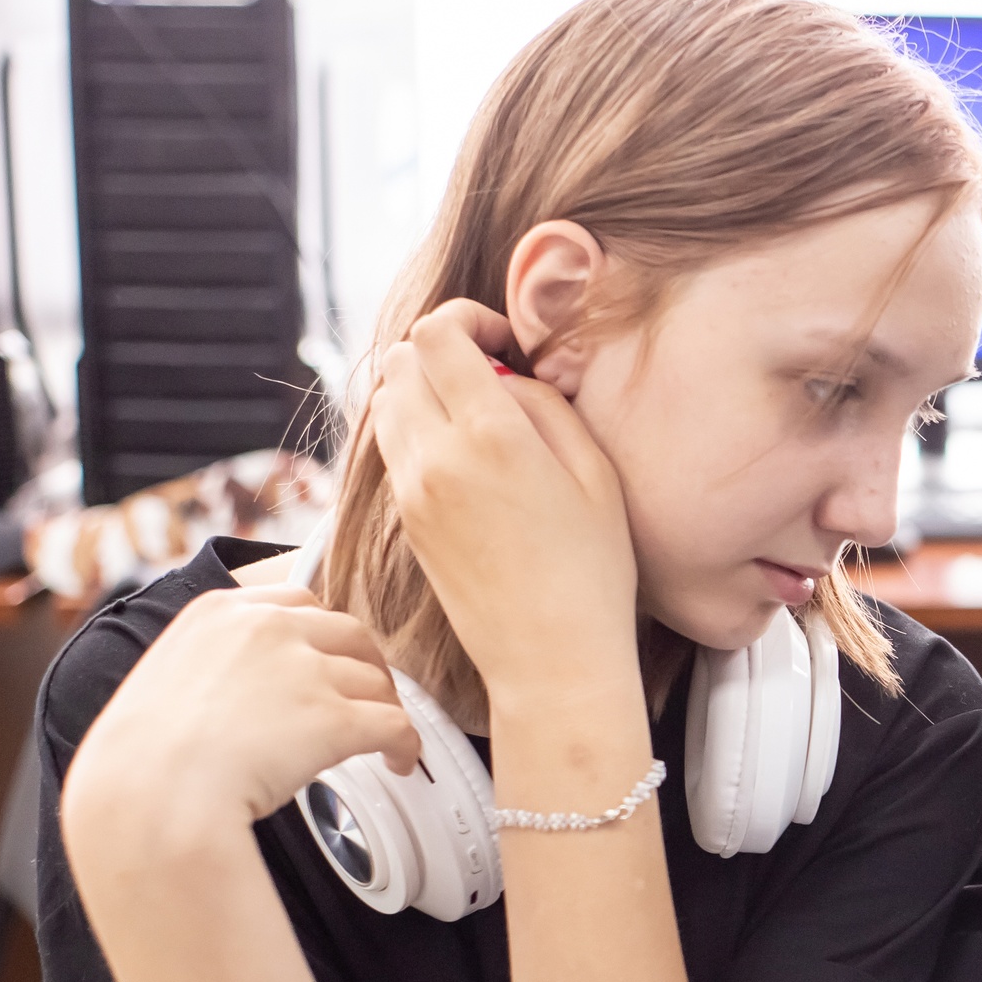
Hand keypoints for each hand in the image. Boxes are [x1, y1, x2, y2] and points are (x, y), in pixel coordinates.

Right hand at [61, 583, 417, 857]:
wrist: (150, 794)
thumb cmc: (143, 758)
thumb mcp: (166, 678)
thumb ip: (211, 663)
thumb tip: (243, 687)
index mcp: (220, 612)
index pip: (297, 601)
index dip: (325, 634)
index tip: (331, 656)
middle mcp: (268, 629)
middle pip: (349, 634)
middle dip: (366, 667)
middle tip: (368, 697)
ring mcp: (305, 670)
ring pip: (376, 681)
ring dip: (385, 708)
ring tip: (382, 738)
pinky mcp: (335, 717)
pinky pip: (395, 724)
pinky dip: (406, 744)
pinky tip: (400, 760)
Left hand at [368, 298, 636, 704]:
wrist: (552, 660)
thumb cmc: (592, 572)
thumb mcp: (596, 474)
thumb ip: (548, 407)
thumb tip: (507, 380)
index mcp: (491, 437)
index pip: (437, 335)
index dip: (468, 321)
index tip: (503, 346)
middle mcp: (436, 458)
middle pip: (400, 362)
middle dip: (441, 353)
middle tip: (489, 379)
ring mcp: (412, 491)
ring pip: (385, 402)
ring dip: (423, 391)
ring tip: (473, 418)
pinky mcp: (405, 522)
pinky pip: (392, 448)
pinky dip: (416, 432)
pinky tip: (464, 459)